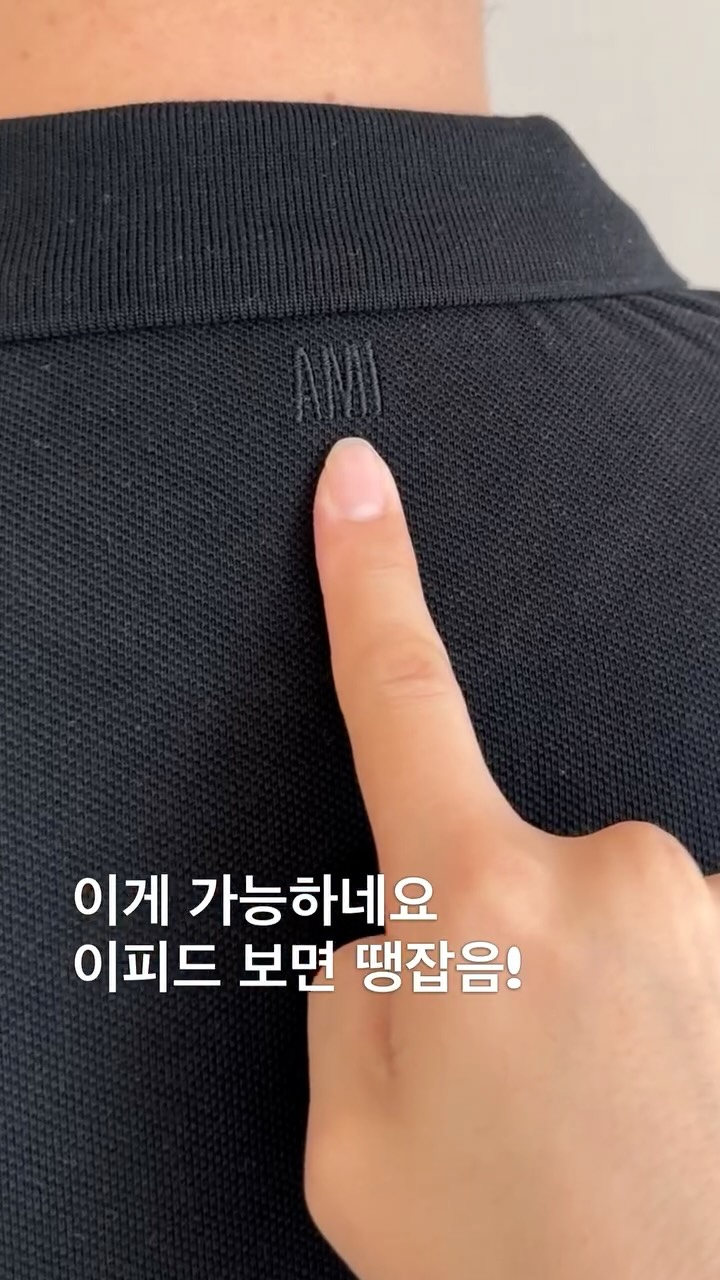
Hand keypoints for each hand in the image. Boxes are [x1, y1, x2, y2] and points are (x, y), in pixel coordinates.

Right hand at [304, 437, 719, 1279]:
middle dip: (486, 944)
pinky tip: (663, 1122)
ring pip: (600, 920)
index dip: (372, 578)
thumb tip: (398, 930)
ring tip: (595, 1129)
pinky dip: (658, 1027)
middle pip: (504, 859)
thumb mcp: (356, 1137)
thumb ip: (355, 989)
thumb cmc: (521, 1265)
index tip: (359, 485)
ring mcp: (710, 914)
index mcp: (474, 907)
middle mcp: (611, 879)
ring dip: (580, 1000)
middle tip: (506, 1086)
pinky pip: (679, 958)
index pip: (402, 697)